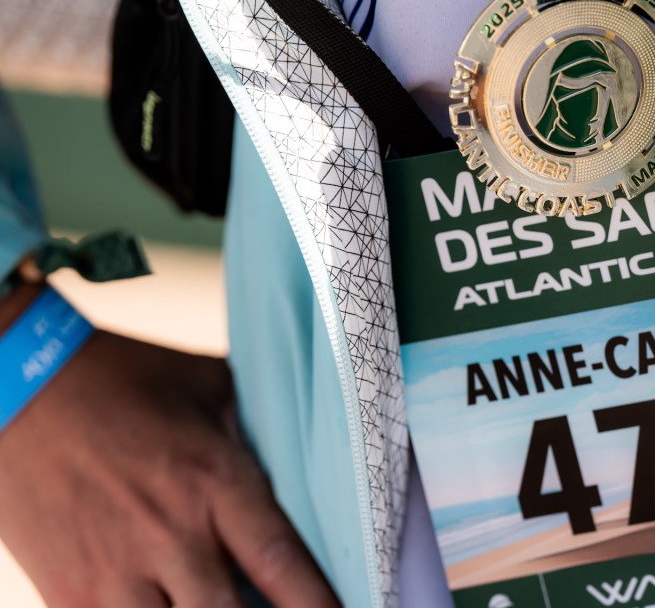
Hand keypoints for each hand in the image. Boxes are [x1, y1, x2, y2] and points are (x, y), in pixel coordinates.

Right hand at [0, 315, 340, 607]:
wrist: (19, 383)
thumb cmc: (121, 377)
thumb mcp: (208, 384)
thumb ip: (255, 426)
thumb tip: (299, 441)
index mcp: (213, 481)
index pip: (280, 560)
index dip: (316, 604)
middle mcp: (170, 532)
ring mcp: (115, 569)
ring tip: (216, 607)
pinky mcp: (67, 592)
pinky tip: (167, 607)